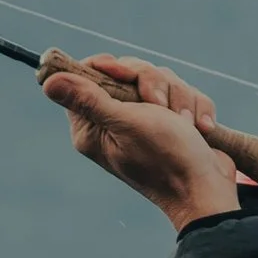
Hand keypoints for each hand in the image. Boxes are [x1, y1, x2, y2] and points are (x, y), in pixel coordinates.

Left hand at [40, 52, 242, 233]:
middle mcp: (115, 122)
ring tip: (185, 125)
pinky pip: (181, 93)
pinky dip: (195, 108)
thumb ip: (89, 100)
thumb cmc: (166, 159)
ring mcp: (145, 121)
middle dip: (153, 83)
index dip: (110, 67)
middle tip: (159, 106)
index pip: (88, 76)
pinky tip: (200, 129)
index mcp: (93, 126)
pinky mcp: (171, 122)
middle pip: (128, 70)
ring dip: (179, 98)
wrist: (208, 189)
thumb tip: (48, 82)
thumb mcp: (125, 124)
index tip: (126, 74)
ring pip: (160, 79)